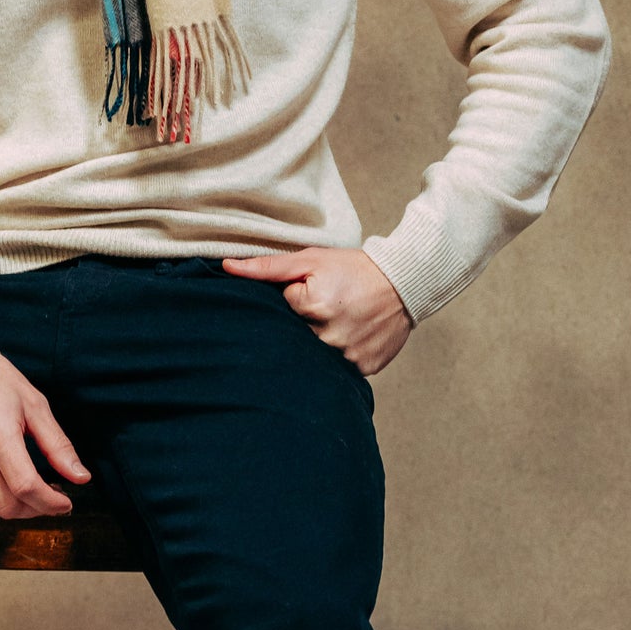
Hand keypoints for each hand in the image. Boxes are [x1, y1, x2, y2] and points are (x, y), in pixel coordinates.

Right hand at [0, 348, 91, 519]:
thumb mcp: (34, 404)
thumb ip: (57, 445)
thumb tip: (81, 477)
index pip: (26, 485)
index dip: (50, 502)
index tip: (64, 503)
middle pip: (6, 505)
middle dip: (34, 509)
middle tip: (46, 496)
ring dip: (10, 508)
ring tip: (21, 489)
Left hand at [219, 247, 411, 376]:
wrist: (404, 282)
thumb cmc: (353, 268)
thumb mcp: (310, 260)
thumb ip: (267, 267)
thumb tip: (226, 267)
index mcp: (314, 306)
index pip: (281, 311)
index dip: (293, 301)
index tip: (311, 292)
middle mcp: (330, 336)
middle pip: (295, 338)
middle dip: (301, 326)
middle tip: (323, 310)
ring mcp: (348, 355)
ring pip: (315, 357)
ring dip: (318, 343)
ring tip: (338, 323)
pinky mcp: (364, 368)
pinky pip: (339, 370)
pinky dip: (339, 356)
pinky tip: (350, 337)